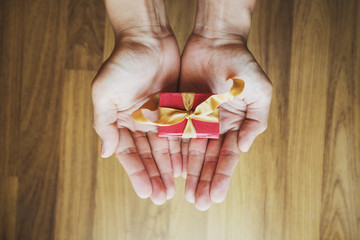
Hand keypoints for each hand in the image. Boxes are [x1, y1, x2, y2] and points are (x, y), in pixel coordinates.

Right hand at [92, 28, 181, 204]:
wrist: (148, 38)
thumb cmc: (122, 63)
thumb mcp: (104, 93)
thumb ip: (103, 124)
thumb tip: (105, 154)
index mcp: (120, 121)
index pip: (128, 154)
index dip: (136, 174)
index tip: (145, 192)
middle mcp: (139, 122)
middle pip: (147, 155)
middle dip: (154, 176)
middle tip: (162, 197)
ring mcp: (158, 116)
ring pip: (164, 148)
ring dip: (168, 168)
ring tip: (174, 188)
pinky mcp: (175, 108)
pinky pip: (179, 133)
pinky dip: (181, 150)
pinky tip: (185, 166)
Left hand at [180, 32, 271, 209]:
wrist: (216, 41)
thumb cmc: (242, 64)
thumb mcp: (259, 92)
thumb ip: (256, 122)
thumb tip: (244, 149)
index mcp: (235, 125)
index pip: (228, 157)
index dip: (222, 177)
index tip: (215, 197)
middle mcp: (216, 126)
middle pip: (208, 159)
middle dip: (204, 181)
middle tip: (199, 203)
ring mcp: (197, 120)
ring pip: (192, 151)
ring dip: (189, 173)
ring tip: (185, 193)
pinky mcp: (181, 110)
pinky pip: (176, 134)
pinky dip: (175, 151)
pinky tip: (172, 169)